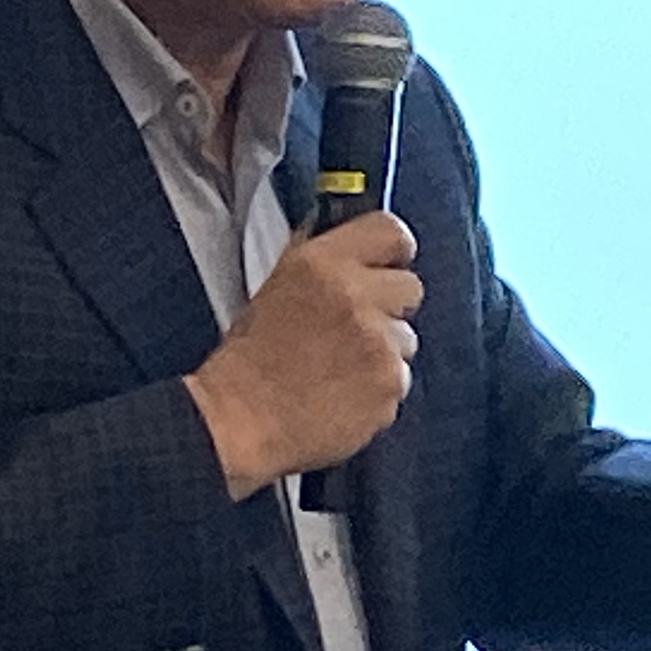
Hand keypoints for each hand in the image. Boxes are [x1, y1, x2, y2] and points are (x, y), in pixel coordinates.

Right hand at [188, 214, 421, 495]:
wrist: (240, 419)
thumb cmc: (250, 359)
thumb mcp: (278, 286)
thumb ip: (324, 262)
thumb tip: (356, 248)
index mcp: (323, 263)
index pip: (391, 231)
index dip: (393, 252)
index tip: (387, 267)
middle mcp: (355, 295)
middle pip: (410, 287)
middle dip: (389, 308)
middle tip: (356, 329)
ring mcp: (377, 341)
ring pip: (406, 338)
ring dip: (383, 352)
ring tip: (340, 369)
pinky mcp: (389, 383)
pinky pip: (400, 379)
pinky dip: (379, 390)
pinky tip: (344, 395)